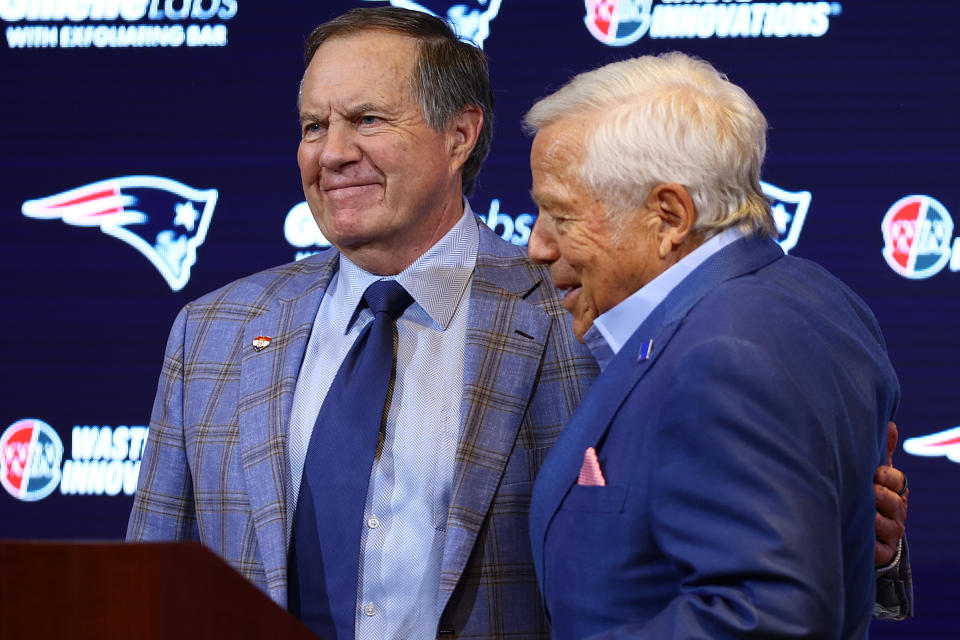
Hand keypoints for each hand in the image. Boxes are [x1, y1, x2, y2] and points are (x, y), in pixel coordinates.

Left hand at [874, 421, 907, 566]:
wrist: (859, 531)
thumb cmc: (866, 492)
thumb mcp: (873, 471)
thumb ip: (881, 450)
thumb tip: (890, 423)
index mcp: (894, 490)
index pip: (897, 481)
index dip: (887, 477)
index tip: (875, 473)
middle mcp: (896, 513)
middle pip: (894, 502)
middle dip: (880, 496)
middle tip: (868, 492)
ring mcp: (889, 534)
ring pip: (887, 526)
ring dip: (874, 520)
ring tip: (862, 515)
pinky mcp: (879, 553)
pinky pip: (879, 551)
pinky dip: (871, 546)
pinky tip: (860, 539)